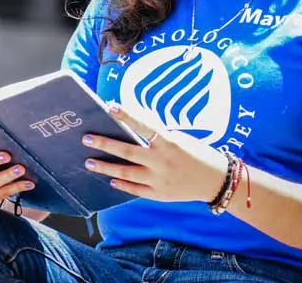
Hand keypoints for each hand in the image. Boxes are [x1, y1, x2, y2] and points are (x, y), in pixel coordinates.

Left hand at [82, 102, 227, 202]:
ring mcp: (159, 180)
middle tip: (86, 138)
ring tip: (89, 162)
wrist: (215, 180)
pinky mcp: (159, 194)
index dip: (126, 116)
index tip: (110, 106)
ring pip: (126, 173)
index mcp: (168, 142)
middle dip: (105, 144)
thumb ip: (156, 137)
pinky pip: (135, 190)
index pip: (143, 125)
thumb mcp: (179, 139)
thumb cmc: (197, 154)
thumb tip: (130, 131)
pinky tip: (110, 179)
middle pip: (127, 151)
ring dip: (106, 167)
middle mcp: (161, 161)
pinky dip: (122, 184)